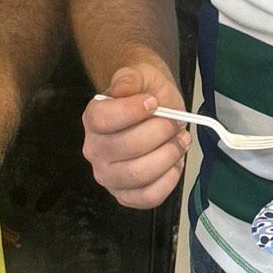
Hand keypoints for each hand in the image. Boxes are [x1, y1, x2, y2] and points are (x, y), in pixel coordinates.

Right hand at [82, 63, 189, 209]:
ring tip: (180, 141)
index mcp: (93, 119)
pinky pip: (148, 197)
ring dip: (168, 156)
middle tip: (175, 122)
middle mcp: (94, 150)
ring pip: (138, 174)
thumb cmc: (146, 94)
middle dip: (160, 133)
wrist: (154, 109)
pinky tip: (175, 163)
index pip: (103, 120)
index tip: (153, 102)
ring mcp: (108, 176)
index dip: (131, 112)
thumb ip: (130, 78)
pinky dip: (168, 181)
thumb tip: (122, 88)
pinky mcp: (125, 195)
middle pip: (126, 147)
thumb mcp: (141, 75)